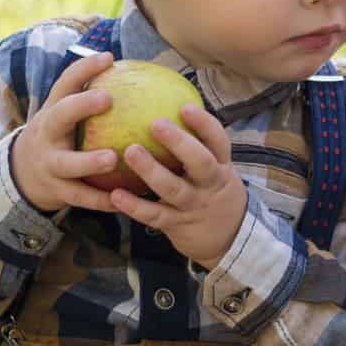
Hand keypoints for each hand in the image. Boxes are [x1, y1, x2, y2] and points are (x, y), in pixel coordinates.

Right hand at [11, 49, 121, 215]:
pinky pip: (80, 197)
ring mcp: (49, 163)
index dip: (84, 68)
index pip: (65, 83)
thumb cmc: (61, 136)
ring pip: (67, 163)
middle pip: (59, 116)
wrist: (23, 174)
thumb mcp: (67, 115)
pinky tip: (123, 200)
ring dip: (88, 161)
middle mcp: (48, 134)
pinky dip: (100, 200)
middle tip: (106, 98)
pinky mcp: (56, 191)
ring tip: (112, 158)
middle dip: (80, 106)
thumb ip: (94, 98)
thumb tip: (143, 74)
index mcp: (53, 110)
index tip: (108, 57)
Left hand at [107, 104, 247, 267]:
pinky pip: (154, 215)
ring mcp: (194, 206)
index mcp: (221, 166)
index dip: (204, 124)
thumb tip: (169, 106)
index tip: (185, 107)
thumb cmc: (214, 192)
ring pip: (174, 188)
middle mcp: (210, 184)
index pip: (218, 141)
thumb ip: (198, 145)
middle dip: (180, 143)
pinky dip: (135, 206)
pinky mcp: (177, 225)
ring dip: (152, 170)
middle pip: (200, 162)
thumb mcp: (217, 169)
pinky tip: (116, 195)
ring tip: (131, 151)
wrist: (230, 238)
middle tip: (156, 123)